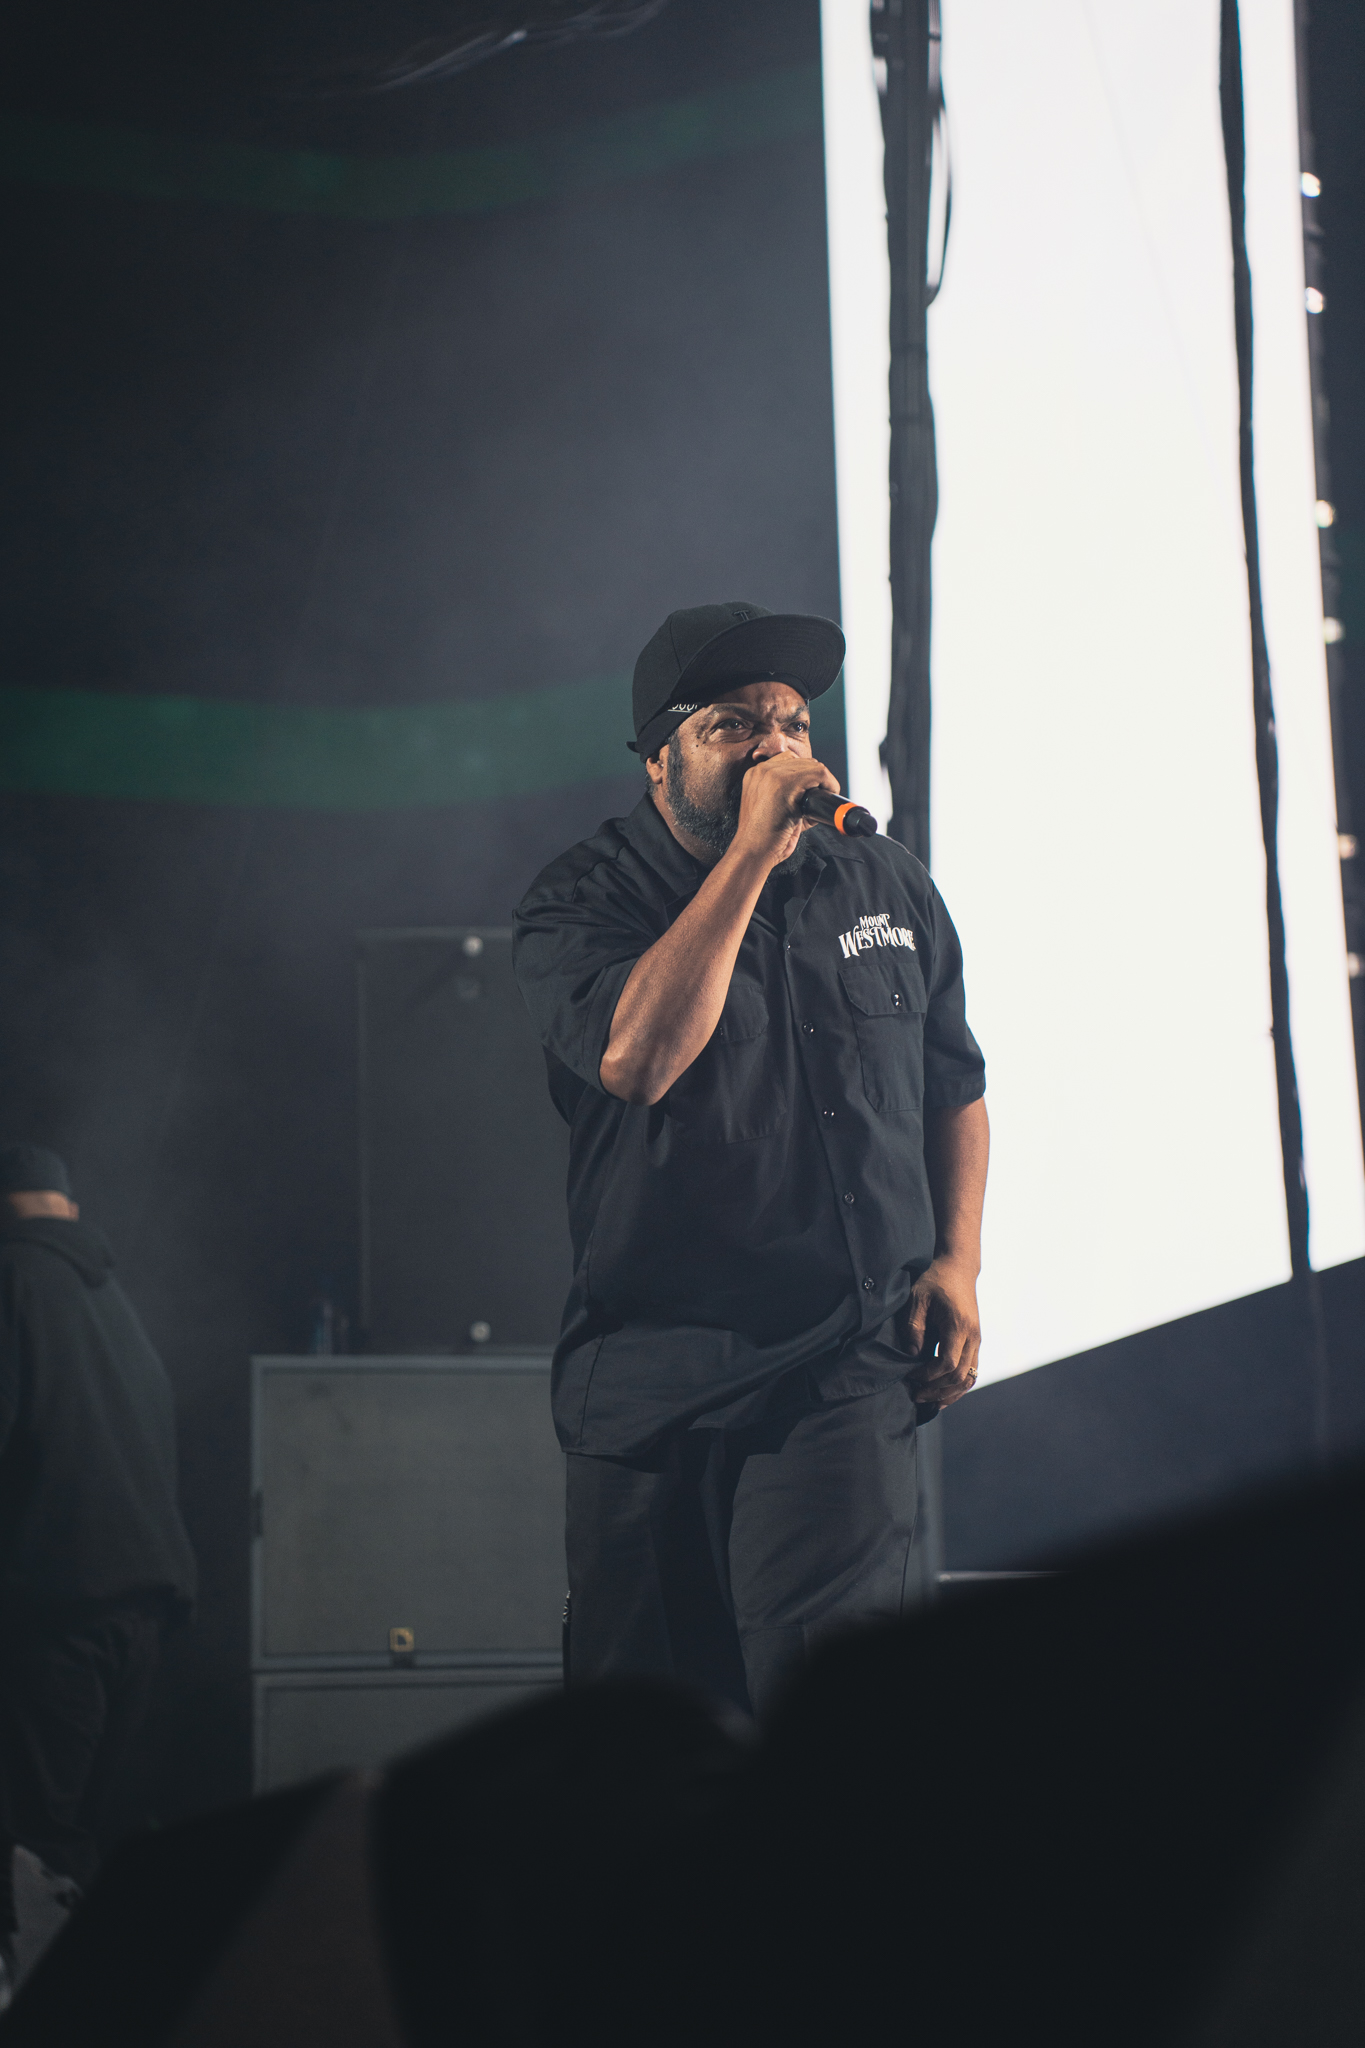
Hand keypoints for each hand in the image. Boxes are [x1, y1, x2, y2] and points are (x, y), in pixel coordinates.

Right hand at [729, 753, 839, 870]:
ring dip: (824, 781)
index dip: (806, 775)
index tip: (812, 790)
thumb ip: (792, 796)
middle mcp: (761, 770)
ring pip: (812, 765)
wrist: (752, 852)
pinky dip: (830, 784)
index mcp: (756, 775)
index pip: (789, 760)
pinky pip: (819, 774)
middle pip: (802, 761)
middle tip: (821, 796)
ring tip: (824, 797)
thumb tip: (819, 792)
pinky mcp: (784, 784)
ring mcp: (772, 775)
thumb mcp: (775, 809)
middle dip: (816, 777)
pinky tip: (829, 795)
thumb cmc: (764, 838)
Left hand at [896, 1255, 981, 1413]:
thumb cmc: (935, 1282)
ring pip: (969, 1378)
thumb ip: (913, 1328)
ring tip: (929, 1401)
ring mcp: (977, 1340)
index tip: (911, 1376)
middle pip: (960, 1376)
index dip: (929, 1376)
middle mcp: (973, 1336)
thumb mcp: (917, 1300)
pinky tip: (943, 1395)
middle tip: (915, 1395)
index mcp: (958, 1326)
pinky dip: (959, 1386)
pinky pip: (971, 1372)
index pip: (947, 1363)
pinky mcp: (976, 1342)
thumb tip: (911, 1356)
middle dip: (937, 1390)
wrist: (958, 1269)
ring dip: (950, 1393)